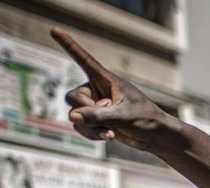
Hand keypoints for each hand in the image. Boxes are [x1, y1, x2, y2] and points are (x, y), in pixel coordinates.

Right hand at [52, 29, 172, 151]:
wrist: (155, 136)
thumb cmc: (145, 119)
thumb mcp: (122, 116)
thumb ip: (97, 116)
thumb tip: (71, 116)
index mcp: (106, 79)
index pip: (84, 60)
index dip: (69, 45)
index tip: (54, 29)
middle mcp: (96, 90)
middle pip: (73, 97)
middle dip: (86, 112)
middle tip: (107, 117)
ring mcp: (94, 106)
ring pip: (75, 115)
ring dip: (90, 127)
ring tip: (111, 132)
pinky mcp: (95, 120)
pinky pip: (80, 126)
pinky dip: (91, 133)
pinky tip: (108, 136)